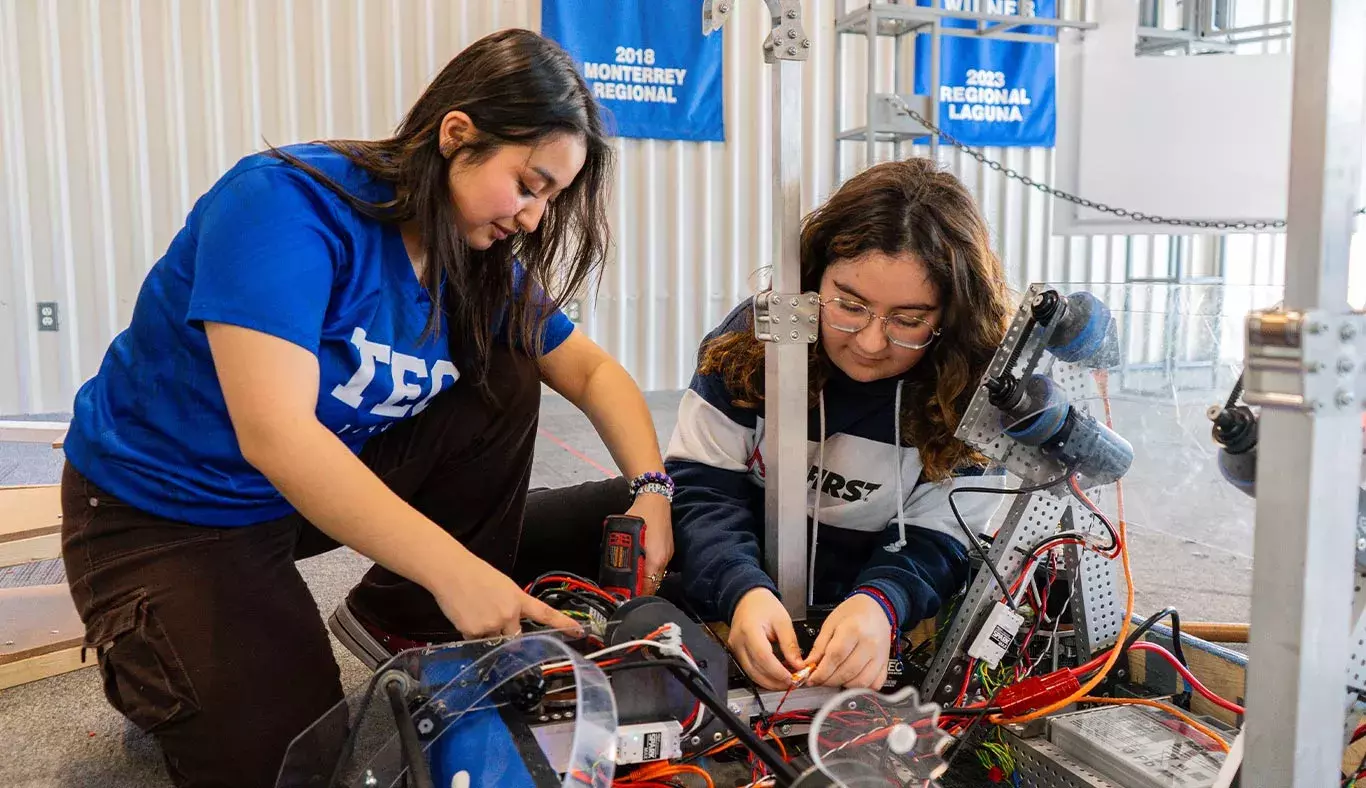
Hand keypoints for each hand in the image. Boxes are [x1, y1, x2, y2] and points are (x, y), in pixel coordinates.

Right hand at [432, 551, 581, 638]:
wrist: (451, 572)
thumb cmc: (475, 574)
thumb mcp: (503, 586)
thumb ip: (512, 605)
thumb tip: (513, 622)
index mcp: (518, 599)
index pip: (545, 614)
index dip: (563, 624)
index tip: (578, 632)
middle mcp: (509, 613)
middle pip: (515, 637)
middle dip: (506, 634)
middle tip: (491, 618)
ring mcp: (492, 624)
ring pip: (493, 641)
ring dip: (486, 633)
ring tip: (474, 612)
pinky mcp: (474, 632)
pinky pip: (475, 642)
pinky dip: (470, 634)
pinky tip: (465, 616)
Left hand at [627, 493, 672, 593]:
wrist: (655, 499)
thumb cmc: (640, 513)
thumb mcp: (623, 532)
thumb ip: (618, 551)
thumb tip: (611, 567)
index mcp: (654, 559)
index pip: (646, 588)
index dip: (634, 595)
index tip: (623, 597)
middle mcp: (663, 560)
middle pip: (652, 586)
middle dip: (639, 590)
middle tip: (625, 591)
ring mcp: (667, 556)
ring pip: (656, 578)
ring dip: (644, 581)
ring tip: (631, 580)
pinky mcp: (668, 551)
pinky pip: (658, 568)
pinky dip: (649, 571)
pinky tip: (641, 566)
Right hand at [728, 588, 803, 689]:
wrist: (747, 599)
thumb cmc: (763, 605)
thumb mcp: (782, 621)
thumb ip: (790, 644)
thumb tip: (798, 665)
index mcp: (750, 630)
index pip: (763, 657)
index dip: (777, 671)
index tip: (791, 678)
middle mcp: (739, 642)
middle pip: (755, 670)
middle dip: (774, 681)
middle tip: (792, 684)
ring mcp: (736, 649)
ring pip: (751, 674)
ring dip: (769, 682)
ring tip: (786, 681)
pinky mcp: (737, 653)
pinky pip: (749, 669)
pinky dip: (763, 675)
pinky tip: (775, 675)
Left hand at [806, 594, 891, 689]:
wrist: (876, 608)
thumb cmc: (853, 613)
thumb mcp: (830, 623)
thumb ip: (819, 646)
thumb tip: (809, 666)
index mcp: (854, 629)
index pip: (835, 657)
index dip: (821, 672)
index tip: (811, 678)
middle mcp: (869, 644)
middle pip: (847, 672)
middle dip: (829, 681)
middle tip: (819, 679)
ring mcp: (880, 656)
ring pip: (860, 682)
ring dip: (843, 686)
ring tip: (833, 679)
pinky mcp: (885, 664)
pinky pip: (874, 684)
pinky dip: (860, 688)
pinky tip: (850, 680)